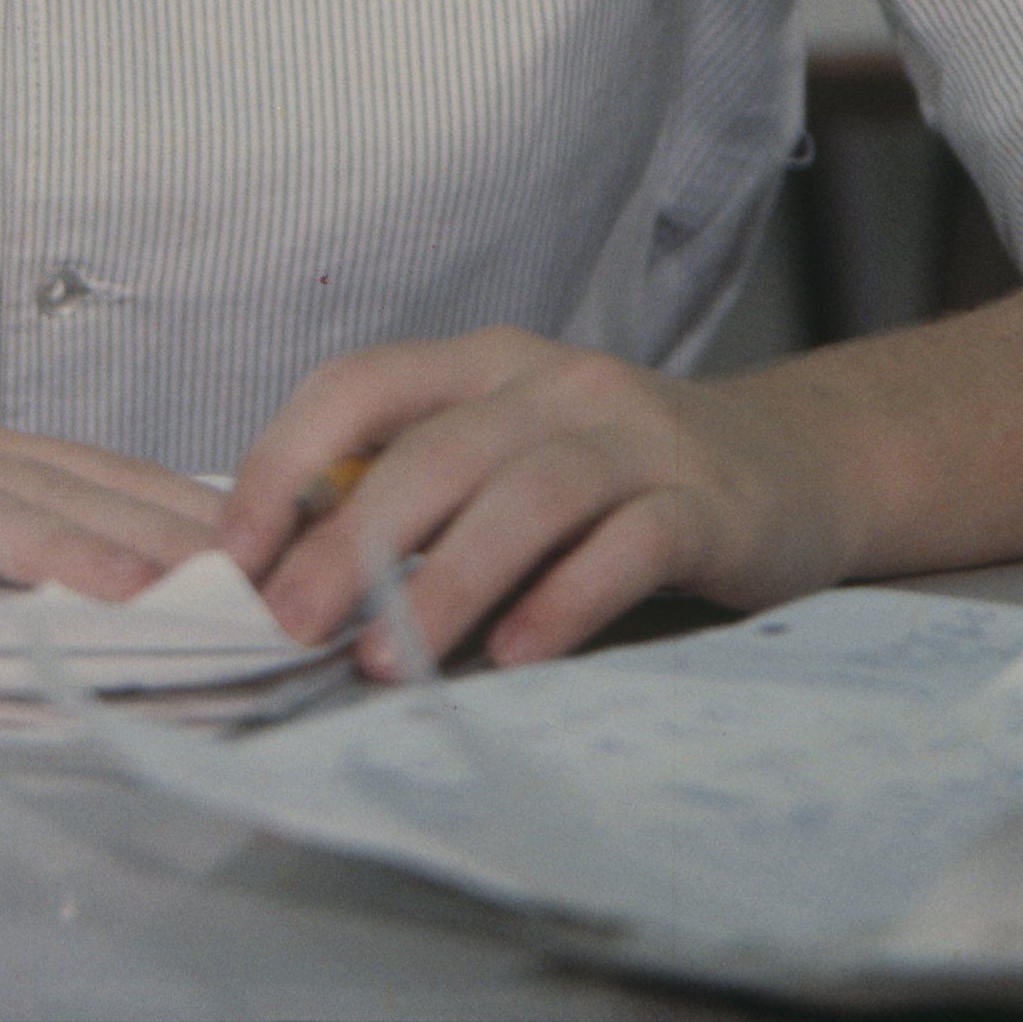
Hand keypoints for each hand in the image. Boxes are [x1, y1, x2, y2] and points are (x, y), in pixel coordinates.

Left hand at [222, 330, 853, 672]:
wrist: (788, 468)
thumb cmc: (612, 477)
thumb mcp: (508, 457)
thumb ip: (418, 492)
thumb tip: (285, 571)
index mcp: (484, 363)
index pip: (362, 383)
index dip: (288, 459)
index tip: (234, 550)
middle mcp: (554, 382)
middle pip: (439, 448)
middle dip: (353, 539)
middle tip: (293, 622)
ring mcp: (636, 436)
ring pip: (528, 494)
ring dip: (449, 580)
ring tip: (390, 659)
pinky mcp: (706, 503)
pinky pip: (629, 543)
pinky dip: (567, 598)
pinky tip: (519, 658)